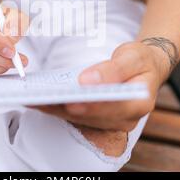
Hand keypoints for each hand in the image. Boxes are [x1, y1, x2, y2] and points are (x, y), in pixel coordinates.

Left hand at [35, 41, 169, 131]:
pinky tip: (40, 100)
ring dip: (56, 109)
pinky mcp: (97, 119)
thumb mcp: (132, 57)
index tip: (70, 99)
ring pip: (79, 118)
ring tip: (34, 98)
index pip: (113, 108)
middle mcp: (125, 119)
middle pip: (91, 116)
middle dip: (65, 107)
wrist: (145, 68)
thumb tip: (88, 81)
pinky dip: (57, 107)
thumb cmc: (140, 60)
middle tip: (41, 98)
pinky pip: (75, 115)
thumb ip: (112, 70)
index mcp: (139, 104)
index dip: (91, 105)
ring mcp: (111, 122)